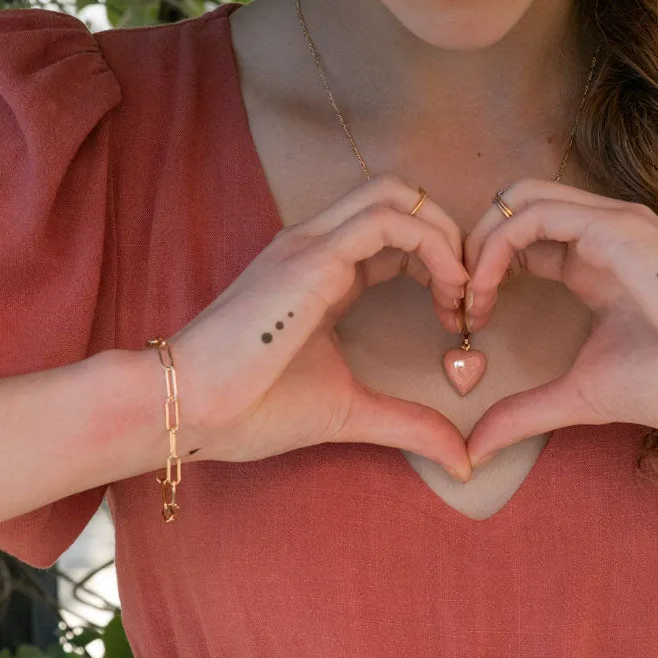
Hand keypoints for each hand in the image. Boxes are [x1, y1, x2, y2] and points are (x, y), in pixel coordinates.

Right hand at [170, 175, 473, 479]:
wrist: (187, 408)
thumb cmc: (254, 408)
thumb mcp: (349, 410)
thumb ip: (407, 424)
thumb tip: (462, 461)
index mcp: (324, 269)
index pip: (395, 232)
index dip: (438, 261)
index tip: (457, 314)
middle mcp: (318, 243)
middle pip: (402, 198)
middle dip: (450, 237)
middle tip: (469, 295)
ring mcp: (312, 243)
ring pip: (398, 196)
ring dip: (445, 237)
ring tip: (461, 294)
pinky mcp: (312, 257)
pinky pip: (388, 221)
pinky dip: (433, 246)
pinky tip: (447, 291)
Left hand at [460, 179, 657, 468]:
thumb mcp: (580, 395)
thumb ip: (526, 411)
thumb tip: (476, 449)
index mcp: (590, 261)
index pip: (519, 240)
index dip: (482, 272)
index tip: (465, 321)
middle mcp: (597, 233)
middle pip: (511, 208)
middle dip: (472, 247)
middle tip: (455, 302)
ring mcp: (608, 223)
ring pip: (518, 200)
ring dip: (479, 243)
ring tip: (468, 297)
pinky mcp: (615, 226)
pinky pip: (533, 214)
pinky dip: (496, 245)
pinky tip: (486, 290)